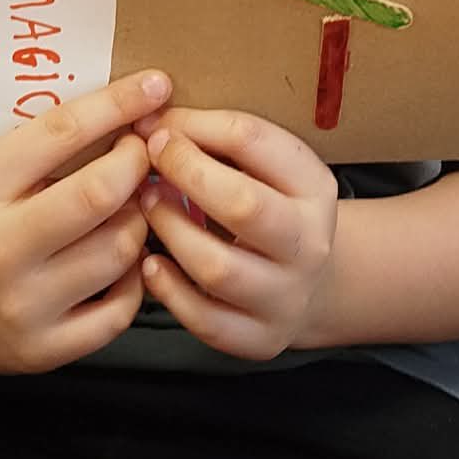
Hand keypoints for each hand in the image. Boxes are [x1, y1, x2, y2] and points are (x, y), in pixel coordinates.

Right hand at [0, 69, 172, 375]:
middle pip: (99, 194)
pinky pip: (122, 308)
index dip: (117, 105)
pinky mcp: (45, 350)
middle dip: (137, 165)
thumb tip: (132, 111)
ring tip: (128, 209)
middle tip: (145, 155)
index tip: (155, 85)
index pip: (61, 133)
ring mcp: (23, 306)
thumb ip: (47, 149)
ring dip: (139, 220)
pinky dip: (135, 278)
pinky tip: (121, 261)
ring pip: (120, 250)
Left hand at [132, 106, 338, 359]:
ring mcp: (286, 296)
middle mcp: (308, 243)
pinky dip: (168, 290)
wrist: (312, 283)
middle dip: (184, 174)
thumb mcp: (263, 167)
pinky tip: (150, 263)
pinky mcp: (259, 338)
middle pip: (243, 206)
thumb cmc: (269, 207)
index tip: (155, 124)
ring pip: (217, 268)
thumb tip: (145, 120)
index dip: (193, 126)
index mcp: (313, 186)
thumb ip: (213, 141)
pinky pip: (204, 319)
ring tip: (146, 206)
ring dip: (169, 230)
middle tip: (147, 160)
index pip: (252, 141)